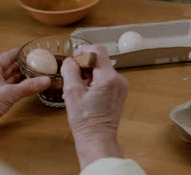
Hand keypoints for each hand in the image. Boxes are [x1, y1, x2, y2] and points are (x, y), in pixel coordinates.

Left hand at [0, 49, 49, 135]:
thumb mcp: (9, 94)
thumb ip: (28, 87)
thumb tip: (45, 80)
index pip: (7, 56)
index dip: (20, 53)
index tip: (32, 51)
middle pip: (10, 67)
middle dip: (23, 65)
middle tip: (38, 64)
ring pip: (10, 78)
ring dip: (22, 76)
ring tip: (36, 74)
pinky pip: (10, 88)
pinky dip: (19, 87)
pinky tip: (28, 87)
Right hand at [61, 45, 127, 169]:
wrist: (97, 139)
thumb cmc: (85, 121)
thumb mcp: (71, 92)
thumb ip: (70, 70)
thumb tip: (70, 60)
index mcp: (108, 78)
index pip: (97, 50)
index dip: (82, 52)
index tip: (74, 62)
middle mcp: (118, 79)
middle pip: (99, 59)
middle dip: (84, 66)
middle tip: (74, 80)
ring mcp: (120, 86)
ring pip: (101, 69)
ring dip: (87, 75)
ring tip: (79, 90)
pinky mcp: (119, 92)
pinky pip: (104, 78)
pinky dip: (93, 82)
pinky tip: (85, 94)